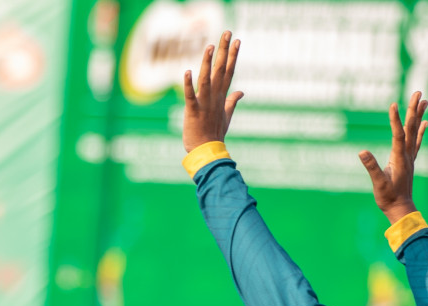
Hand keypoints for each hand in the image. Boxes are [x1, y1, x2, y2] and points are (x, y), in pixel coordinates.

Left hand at [181, 31, 243, 151]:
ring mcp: (204, 104)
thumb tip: (241, 92)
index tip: (237, 41)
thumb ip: (232, 101)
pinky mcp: (192, 111)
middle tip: (227, 32)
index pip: (229, 72)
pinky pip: (189, 96)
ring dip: (208, 63)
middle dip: (224, 51)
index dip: (233, 56)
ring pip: (206, 80)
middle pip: (220, 70)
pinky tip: (186, 71)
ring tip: (210, 46)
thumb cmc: (215, 135)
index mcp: (221, 97)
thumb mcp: (226, 116)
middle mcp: (214, 97)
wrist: (207, 152)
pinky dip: (188, 85)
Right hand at [359, 93, 427, 223]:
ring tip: (424, 100)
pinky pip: (417, 142)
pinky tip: (425, 122)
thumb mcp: (378, 184)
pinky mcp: (409, 162)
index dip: (395, 119)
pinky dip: (421, 131)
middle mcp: (407, 155)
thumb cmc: (388, 198)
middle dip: (413, 109)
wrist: (401, 210)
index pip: (398, 134)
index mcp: (399, 158)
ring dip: (419, 115)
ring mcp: (410, 157)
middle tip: (418, 92)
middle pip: (411, 127)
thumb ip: (372, 167)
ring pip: (415, 132)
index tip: (393, 104)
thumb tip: (362, 152)